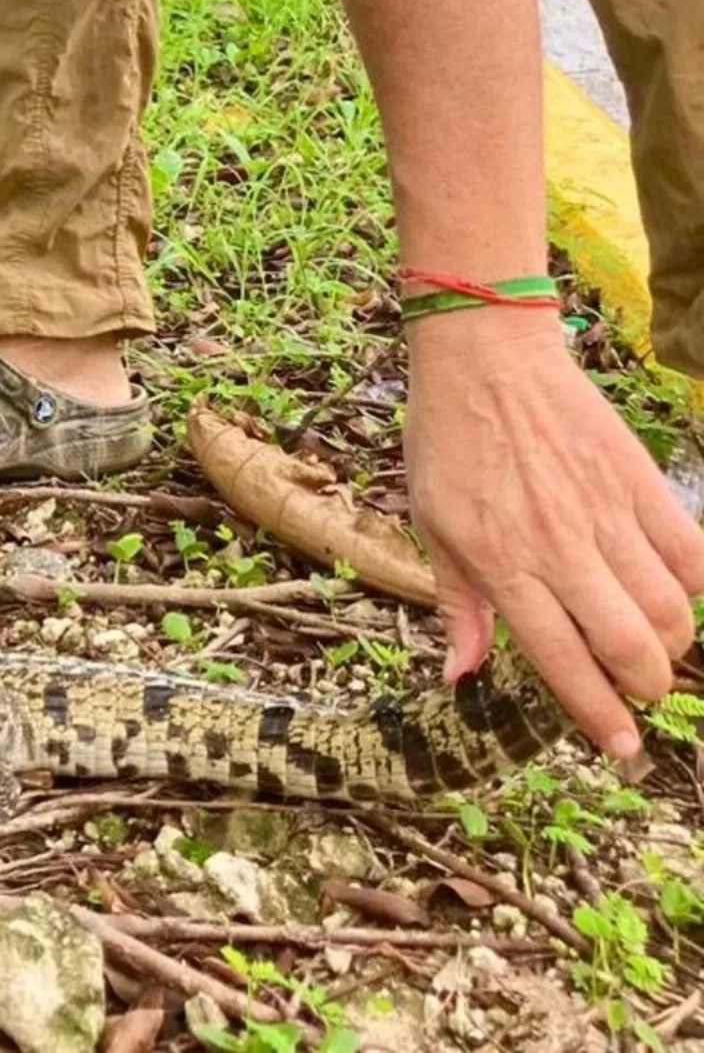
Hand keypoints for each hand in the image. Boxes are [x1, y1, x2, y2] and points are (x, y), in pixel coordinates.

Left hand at [404, 308, 703, 758]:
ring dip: (671, 643)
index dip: (596, 714)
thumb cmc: (447, 444)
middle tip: (639, 693)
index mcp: (501, 563)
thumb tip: (461, 675)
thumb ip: (457, 604)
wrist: (486, 360)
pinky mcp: (641, 482)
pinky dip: (697, 588)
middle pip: (630, 645)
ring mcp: (606, 513)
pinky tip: (680, 597)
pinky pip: (693, 553)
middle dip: (644, 688)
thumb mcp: (431, 527)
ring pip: (671, 607)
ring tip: (652, 647)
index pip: (560, 659)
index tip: (620, 749)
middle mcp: (559, 546)